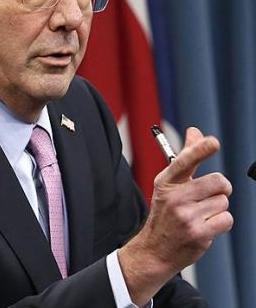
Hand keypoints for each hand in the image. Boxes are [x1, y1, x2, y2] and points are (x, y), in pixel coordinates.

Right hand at [119, 127, 232, 305]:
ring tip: (201, 215)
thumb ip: (186, 158)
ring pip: (224, 202)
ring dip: (217, 208)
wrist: (154, 249)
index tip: (212, 142)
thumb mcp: (169, 185)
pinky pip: (226, 219)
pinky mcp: (198, 233)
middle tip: (211, 194)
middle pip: (218, 182)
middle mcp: (174, 197)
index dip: (200, 149)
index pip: (184, 161)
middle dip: (222, 188)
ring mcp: (185, 216)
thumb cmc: (165, 213)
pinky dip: (220, 223)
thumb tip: (195, 132)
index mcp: (166, 182)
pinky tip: (205, 226)